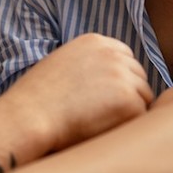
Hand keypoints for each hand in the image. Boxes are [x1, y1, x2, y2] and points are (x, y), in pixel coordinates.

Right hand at [4, 33, 152, 150]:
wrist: (29, 116)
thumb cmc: (39, 99)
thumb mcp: (63, 63)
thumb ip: (90, 64)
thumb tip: (110, 81)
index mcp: (96, 41)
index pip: (126, 58)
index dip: (118, 81)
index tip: (105, 97)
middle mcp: (112, 54)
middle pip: (138, 77)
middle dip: (127, 95)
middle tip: (101, 114)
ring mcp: (122, 75)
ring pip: (143, 97)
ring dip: (128, 111)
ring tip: (99, 122)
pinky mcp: (128, 100)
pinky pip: (141, 116)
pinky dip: (126, 126)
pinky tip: (102, 130)